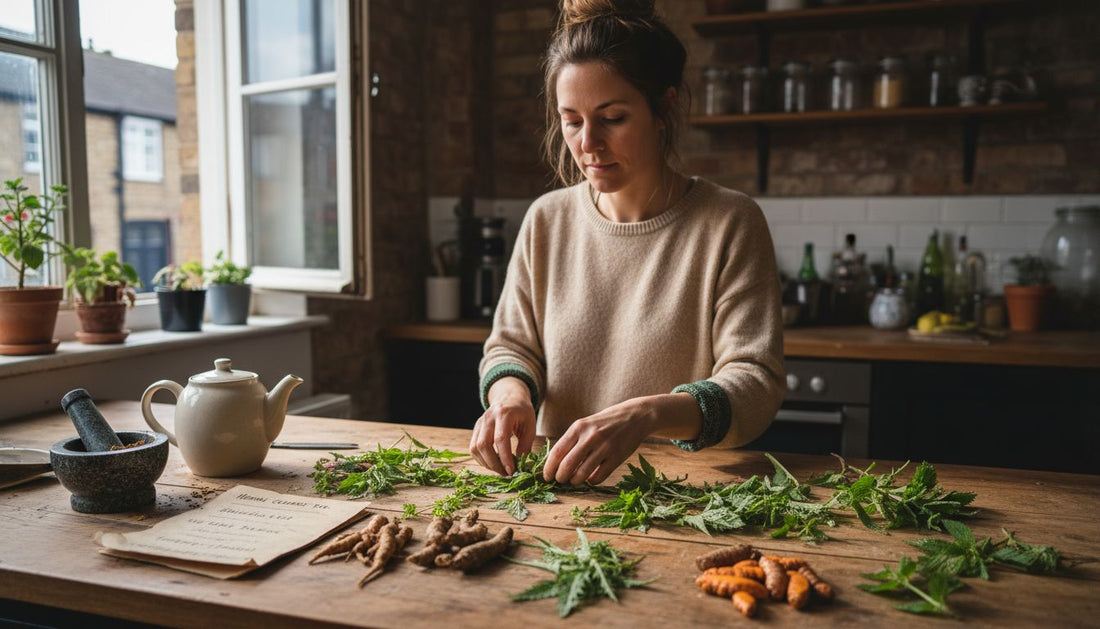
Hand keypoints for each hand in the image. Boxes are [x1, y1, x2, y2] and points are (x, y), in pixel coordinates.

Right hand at [469, 377, 535, 475]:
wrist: (509, 397)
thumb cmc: (522, 412)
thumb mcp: (530, 426)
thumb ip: (525, 445)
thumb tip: (520, 466)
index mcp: (504, 414)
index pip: (500, 439)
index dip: (505, 457)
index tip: (512, 471)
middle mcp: (488, 417)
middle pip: (484, 445)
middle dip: (494, 463)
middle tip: (506, 473)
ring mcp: (480, 423)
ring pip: (475, 448)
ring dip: (487, 463)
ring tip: (500, 469)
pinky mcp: (476, 429)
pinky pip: (473, 448)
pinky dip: (481, 459)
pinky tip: (493, 463)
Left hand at [542, 397, 657, 485]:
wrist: (635, 416)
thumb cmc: (605, 422)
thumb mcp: (586, 424)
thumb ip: (572, 440)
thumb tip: (555, 463)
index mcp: (578, 427)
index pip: (557, 452)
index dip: (549, 468)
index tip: (546, 477)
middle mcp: (590, 436)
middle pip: (567, 465)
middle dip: (560, 477)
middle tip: (560, 480)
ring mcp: (605, 447)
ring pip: (582, 474)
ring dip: (575, 481)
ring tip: (575, 480)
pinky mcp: (617, 457)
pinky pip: (598, 477)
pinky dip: (591, 481)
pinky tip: (591, 478)